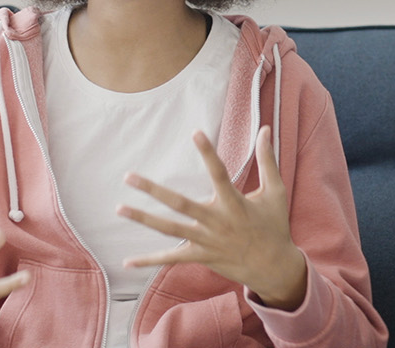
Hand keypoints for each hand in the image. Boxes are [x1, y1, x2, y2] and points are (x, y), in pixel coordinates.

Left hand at [118, 126, 307, 309]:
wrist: (274, 267)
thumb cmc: (274, 225)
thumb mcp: (275, 192)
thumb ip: (267, 159)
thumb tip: (265, 128)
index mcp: (235, 203)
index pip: (219, 173)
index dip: (208, 153)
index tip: (195, 132)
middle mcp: (217, 222)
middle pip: (181, 204)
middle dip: (153, 191)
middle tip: (128, 177)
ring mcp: (206, 241)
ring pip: (170, 229)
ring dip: (143, 219)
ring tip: (119, 208)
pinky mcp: (201, 257)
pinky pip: (171, 259)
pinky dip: (149, 261)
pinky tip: (127, 262)